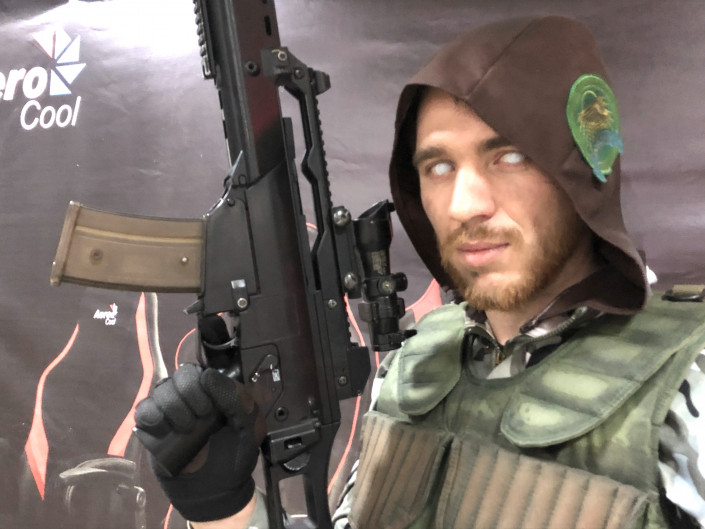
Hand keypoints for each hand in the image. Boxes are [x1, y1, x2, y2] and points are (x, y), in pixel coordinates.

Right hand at [134, 364, 265, 521]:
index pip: (198, 370)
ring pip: (160, 390)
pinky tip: (165, 431)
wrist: (217, 491)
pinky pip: (143, 412)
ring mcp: (170, 412)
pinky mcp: (153, 431)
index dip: (201, 384)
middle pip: (178, 376)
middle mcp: (190, 397)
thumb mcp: (248, 426)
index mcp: (213, 392)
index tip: (210, 407)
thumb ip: (235, 399)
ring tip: (186, 429)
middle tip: (200, 418)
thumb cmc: (236, 454)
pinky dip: (151, 416)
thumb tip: (207, 375)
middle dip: (188, 394)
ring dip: (172, 406)